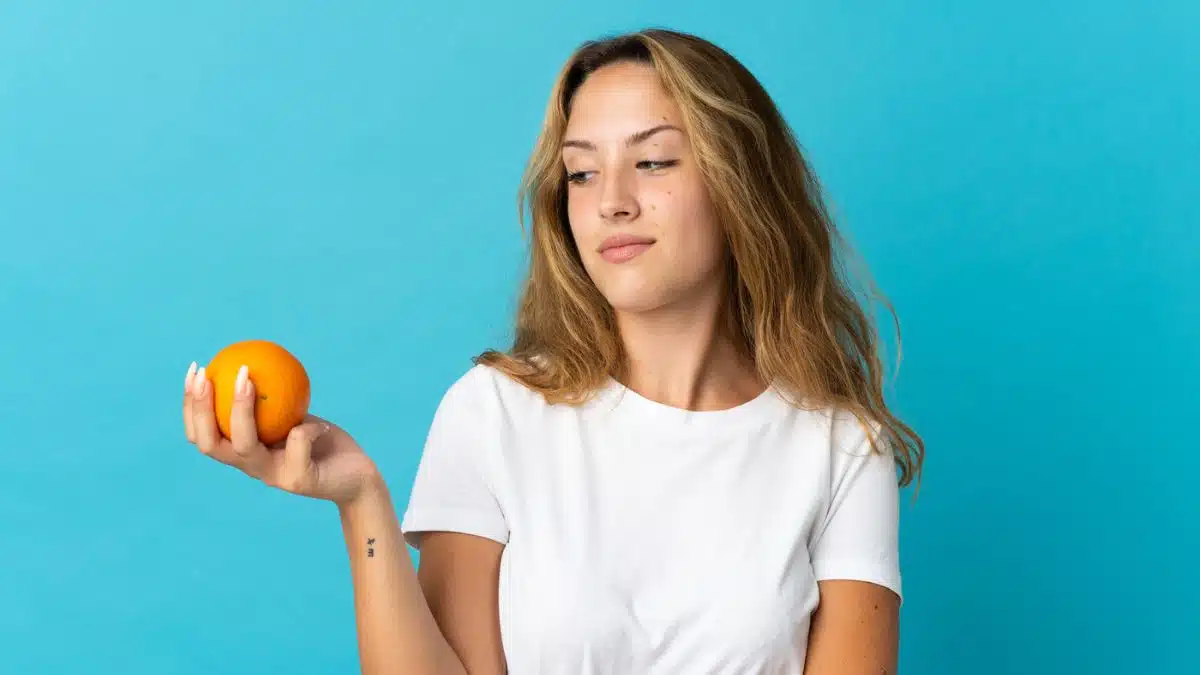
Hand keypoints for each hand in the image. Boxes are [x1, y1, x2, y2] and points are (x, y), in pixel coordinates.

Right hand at [183, 363, 379, 505]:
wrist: (356, 478)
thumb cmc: (322, 441)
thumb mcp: (294, 415)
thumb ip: (274, 398)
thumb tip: (253, 359)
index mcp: (244, 453)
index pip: (202, 436)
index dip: (191, 406)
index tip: (196, 370)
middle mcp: (252, 468)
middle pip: (210, 444)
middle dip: (201, 409)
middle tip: (207, 375)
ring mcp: (274, 477)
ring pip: (245, 446)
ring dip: (240, 409)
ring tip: (246, 377)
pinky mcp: (299, 481)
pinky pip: (297, 443)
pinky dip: (306, 426)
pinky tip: (317, 421)